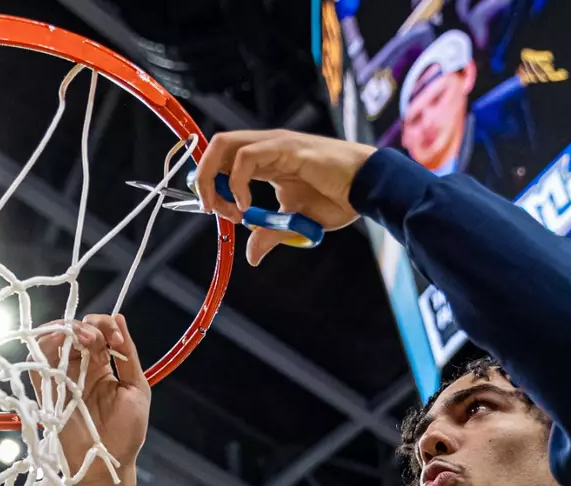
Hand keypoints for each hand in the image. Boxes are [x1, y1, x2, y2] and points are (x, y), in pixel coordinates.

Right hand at [35, 314, 147, 485]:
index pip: (99, 332)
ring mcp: (62, 379)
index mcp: (102, 366)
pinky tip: (57, 342)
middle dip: (87, 327)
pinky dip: (44, 346)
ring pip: (55, 341)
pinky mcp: (47, 392)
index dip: (106, 327)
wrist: (108, 464)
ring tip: (83, 339)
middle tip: (97, 339)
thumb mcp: (137, 389)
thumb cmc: (127, 432)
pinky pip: (38, 363)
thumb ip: (127, 356)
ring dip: (67, 332)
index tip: (116, 342)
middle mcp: (80, 368)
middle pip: (75, 332)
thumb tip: (120, 318)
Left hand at [193, 130, 376, 266]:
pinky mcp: (286, 147)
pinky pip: (246, 157)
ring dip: (215, 180)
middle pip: (217, 147)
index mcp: (267, 160)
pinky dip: (237, 182)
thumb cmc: (339, 198)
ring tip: (230, 209)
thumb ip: (271, 234)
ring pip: (224, 146)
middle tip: (211, 208)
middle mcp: (267, 147)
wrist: (368, 189)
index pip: (223, 161)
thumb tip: (252, 256)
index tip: (218, 213)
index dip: (211, 184)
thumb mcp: (297, 223)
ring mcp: (275, 144)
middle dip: (202, 178)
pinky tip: (248, 205)